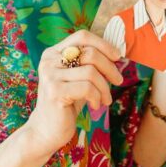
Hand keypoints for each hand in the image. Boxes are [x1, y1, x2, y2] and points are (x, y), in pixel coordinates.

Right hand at [24, 29, 124, 155]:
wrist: (47, 130)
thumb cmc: (67, 102)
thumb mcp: (79, 78)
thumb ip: (90, 64)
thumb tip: (117, 53)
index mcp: (54, 52)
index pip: (82, 36)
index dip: (103, 44)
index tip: (118, 57)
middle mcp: (49, 60)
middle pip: (89, 53)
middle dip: (110, 68)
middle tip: (118, 81)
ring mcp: (50, 75)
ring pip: (91, 72)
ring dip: (104, 87)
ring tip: (105, 99)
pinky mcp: (54, 91)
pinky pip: (87, 88)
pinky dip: (97, 97)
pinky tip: (95, 106)